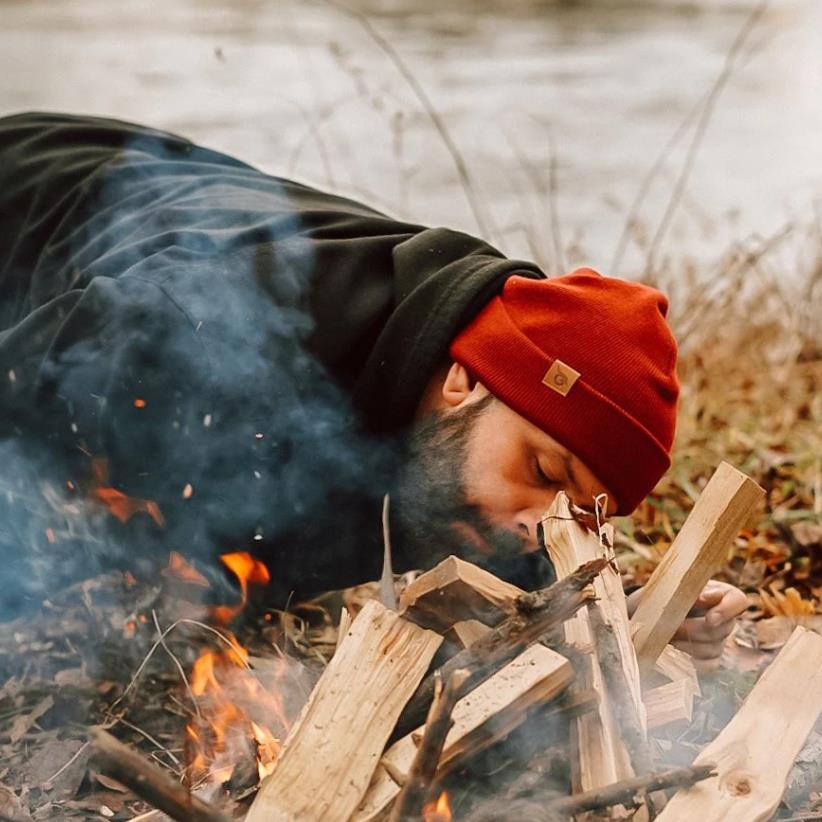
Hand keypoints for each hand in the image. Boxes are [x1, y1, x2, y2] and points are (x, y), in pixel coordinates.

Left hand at [627, 580, 747, 671]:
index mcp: (718, 593)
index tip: (708, 617)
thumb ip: (685, 591)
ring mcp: (718, 639)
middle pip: (724, 629)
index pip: (738, 601)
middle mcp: (723, 617)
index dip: (727, 610)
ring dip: (688, 644)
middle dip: (694, 629)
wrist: (641, 616)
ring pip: (715, 648)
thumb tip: (704, 598)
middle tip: (671, 627)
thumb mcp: (665, 589)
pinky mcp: (709, 658)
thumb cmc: (654, 597)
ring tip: (667, 638)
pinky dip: (691, 659)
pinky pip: (709, 664)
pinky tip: (674, 652)